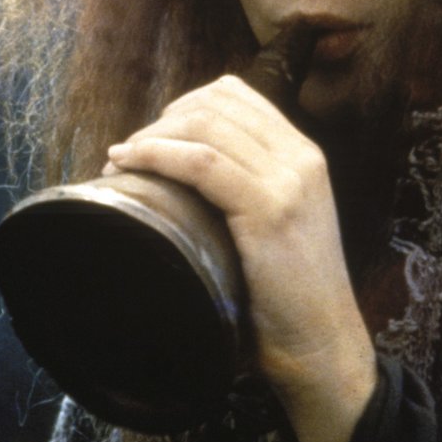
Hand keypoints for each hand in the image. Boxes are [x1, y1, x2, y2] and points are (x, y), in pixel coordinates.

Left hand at [104, 76, 376, 441]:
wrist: (322, 347)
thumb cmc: (286, 299)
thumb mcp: (277, 226)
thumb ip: (247, 191)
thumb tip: (182, 173)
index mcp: (304, 156)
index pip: (236, 95)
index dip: (183, 105)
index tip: (152, 135)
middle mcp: (301, 158)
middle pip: (216, 102)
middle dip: (161, 119)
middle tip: (129, 152)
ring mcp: (289, 181)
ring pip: (204, 125)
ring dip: (150, 136)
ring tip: (120, 162)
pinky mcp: (270, 210)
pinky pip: (200, 162)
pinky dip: (155, 155)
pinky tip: (128, 165)